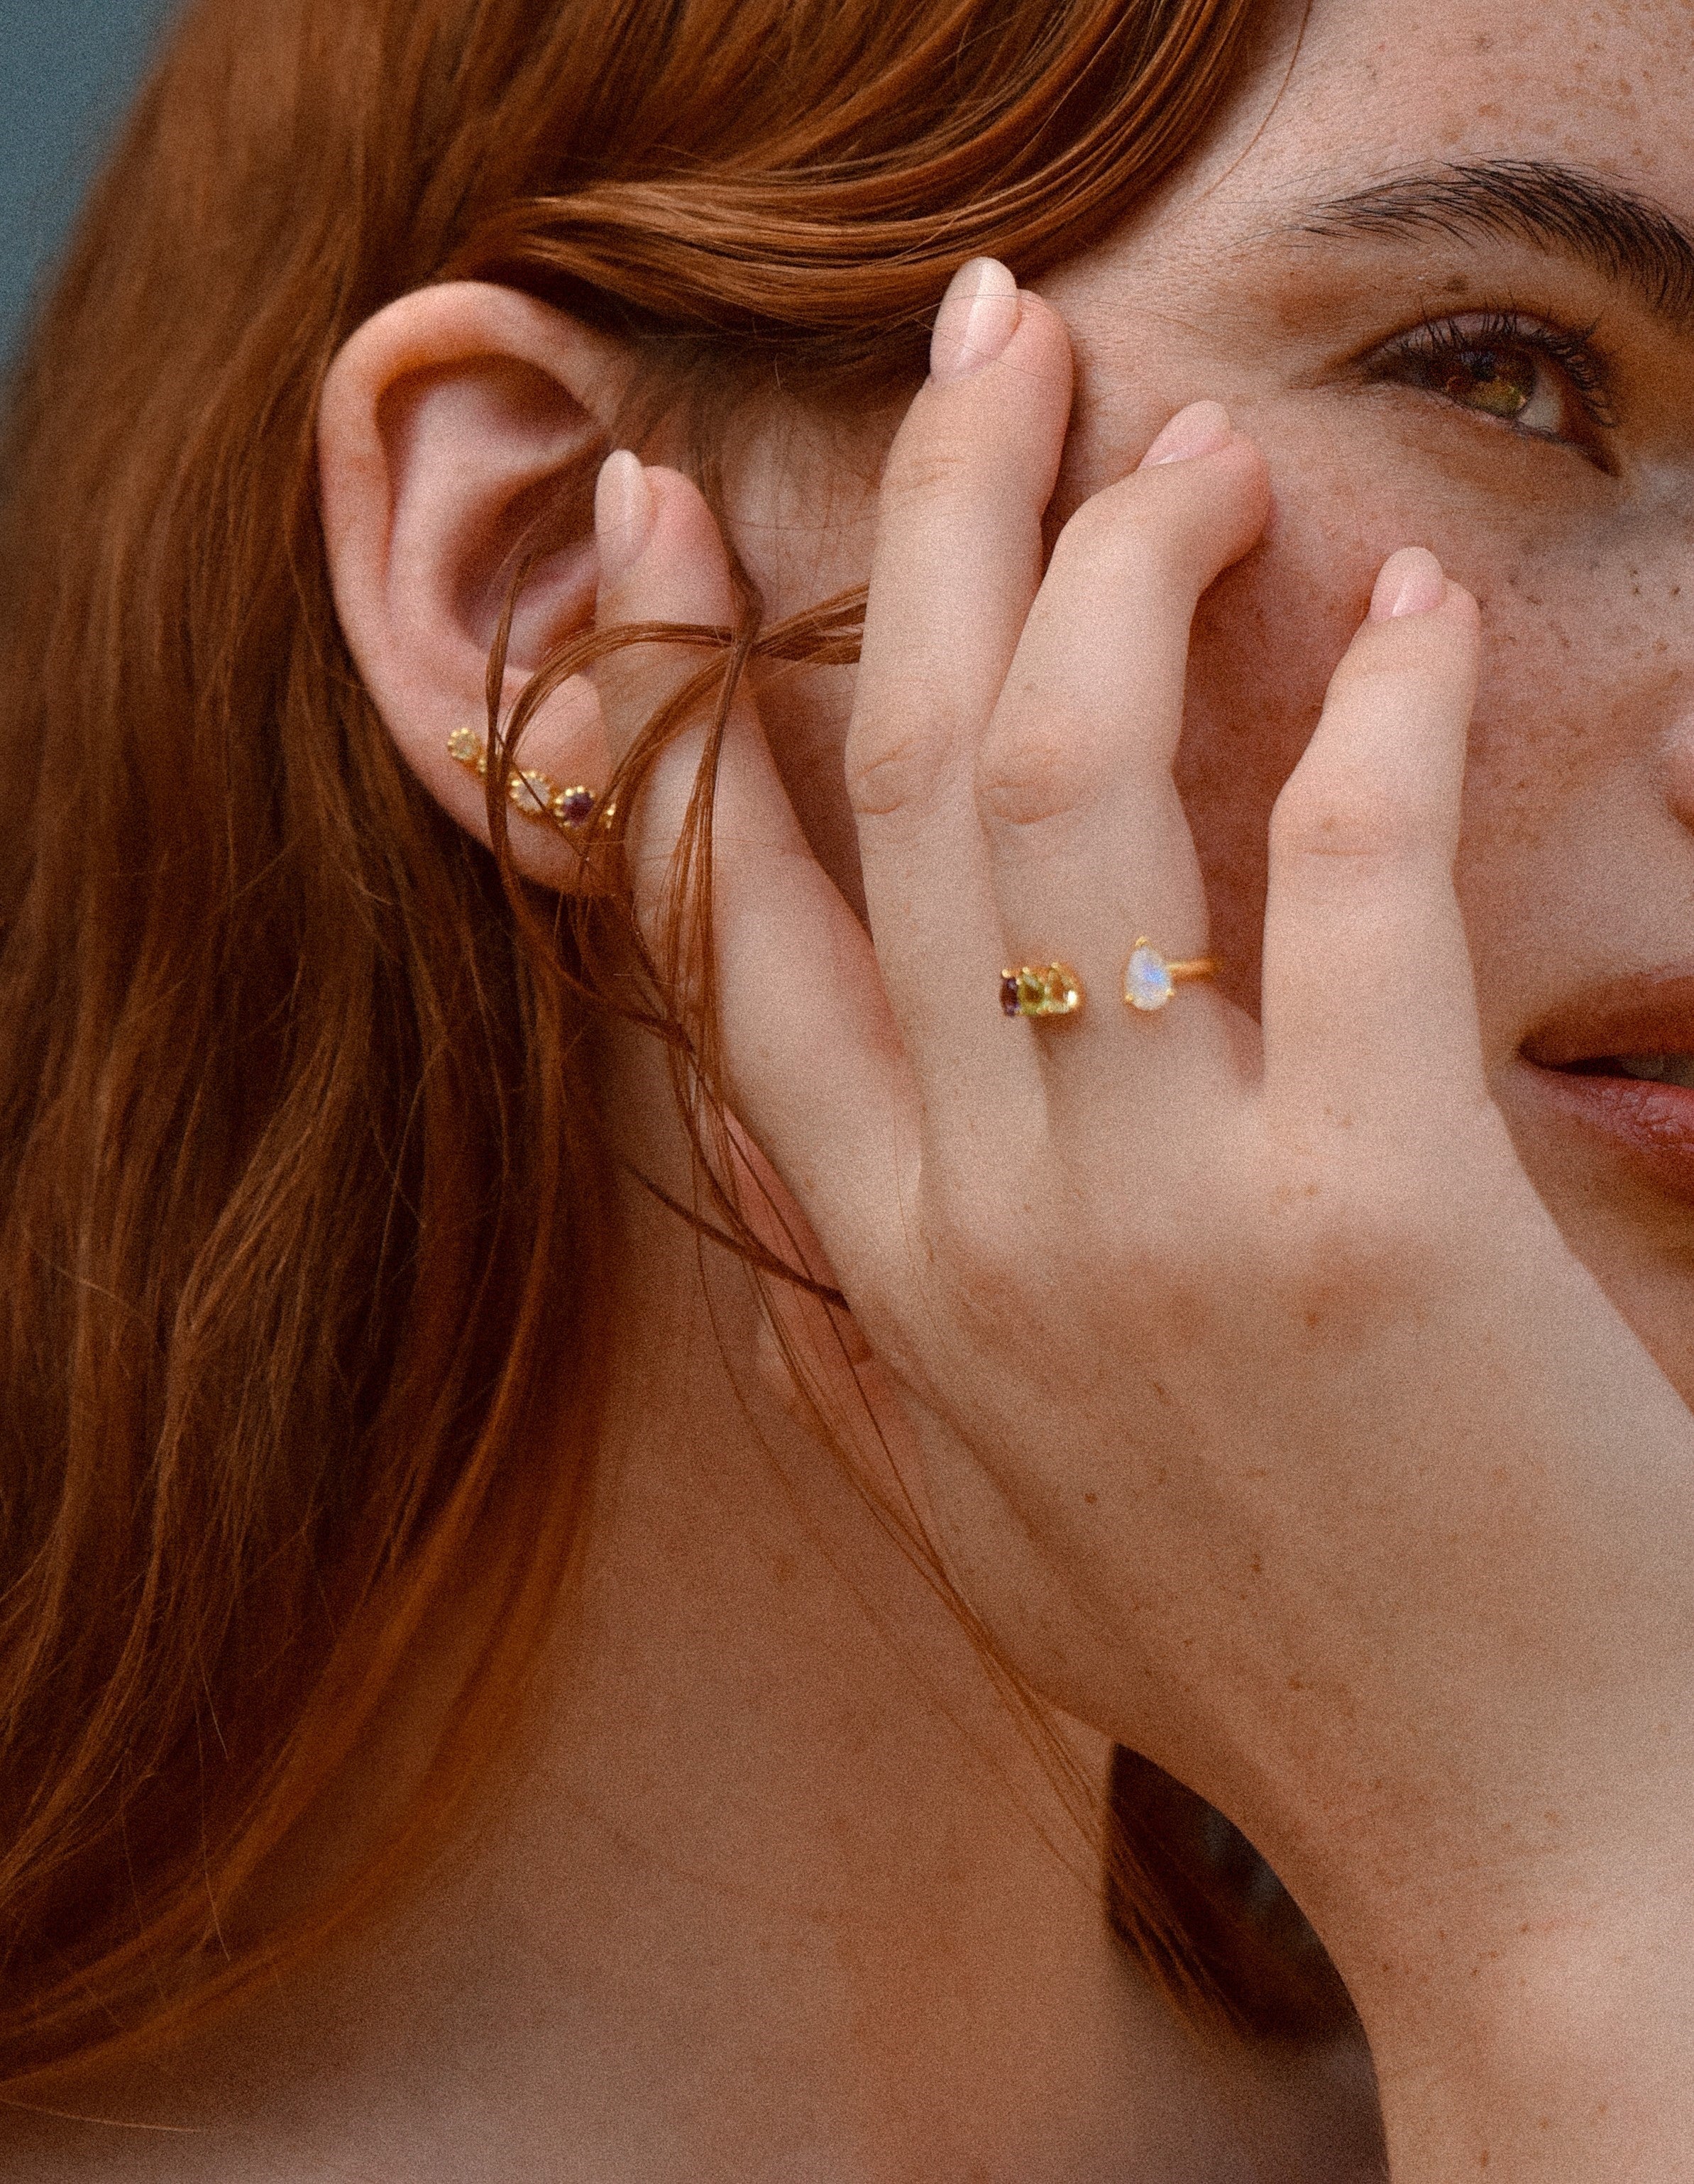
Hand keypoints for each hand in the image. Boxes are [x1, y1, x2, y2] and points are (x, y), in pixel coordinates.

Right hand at [589, 261, 1693, 2174]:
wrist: (1518, 1845)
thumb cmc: (1261, 1655)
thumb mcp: (971, 1523)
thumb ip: (830, 1331)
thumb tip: (744, 1160)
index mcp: (877, 1272)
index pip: (713, 914)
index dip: (668, 686)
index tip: (659, 500)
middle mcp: (976, 1219)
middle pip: (897, 774)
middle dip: (925, 515)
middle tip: (994, 343)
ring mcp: (1156, 1212)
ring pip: (1063, 776)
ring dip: (1126, 556)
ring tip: (1202, 444)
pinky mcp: (1366, 1212)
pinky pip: (1335, 870)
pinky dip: (1373, 704)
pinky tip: (1407, 616)